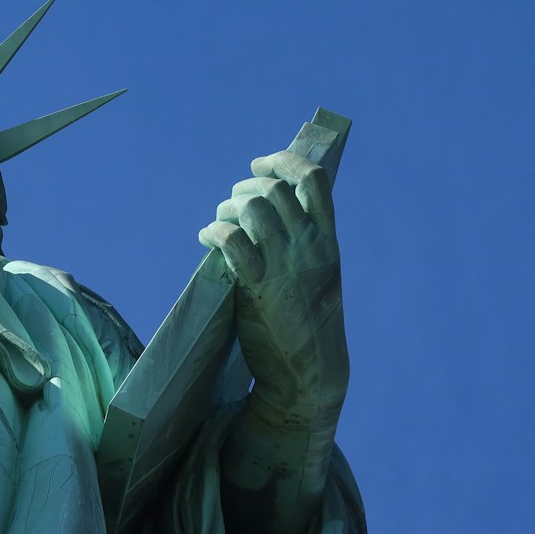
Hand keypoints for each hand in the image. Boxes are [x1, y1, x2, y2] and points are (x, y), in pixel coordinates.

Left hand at [199, 150, 347, 430]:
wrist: (310, 372)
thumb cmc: (308, 325)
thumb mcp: (319, 277)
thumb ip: (302, 246)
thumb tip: (267, 215)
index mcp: (328, 241)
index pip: (314, 179)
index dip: (283, 161)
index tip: (261, 163)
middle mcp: (310, 247)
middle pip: (272, 189)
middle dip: (243, 188)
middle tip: (231, 205)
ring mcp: (285, 265)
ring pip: (251, 208)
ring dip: (226, 208)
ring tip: (219, 223)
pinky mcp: (258, 286)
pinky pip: (231, 240)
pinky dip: (213, 231)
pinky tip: (206, 239)